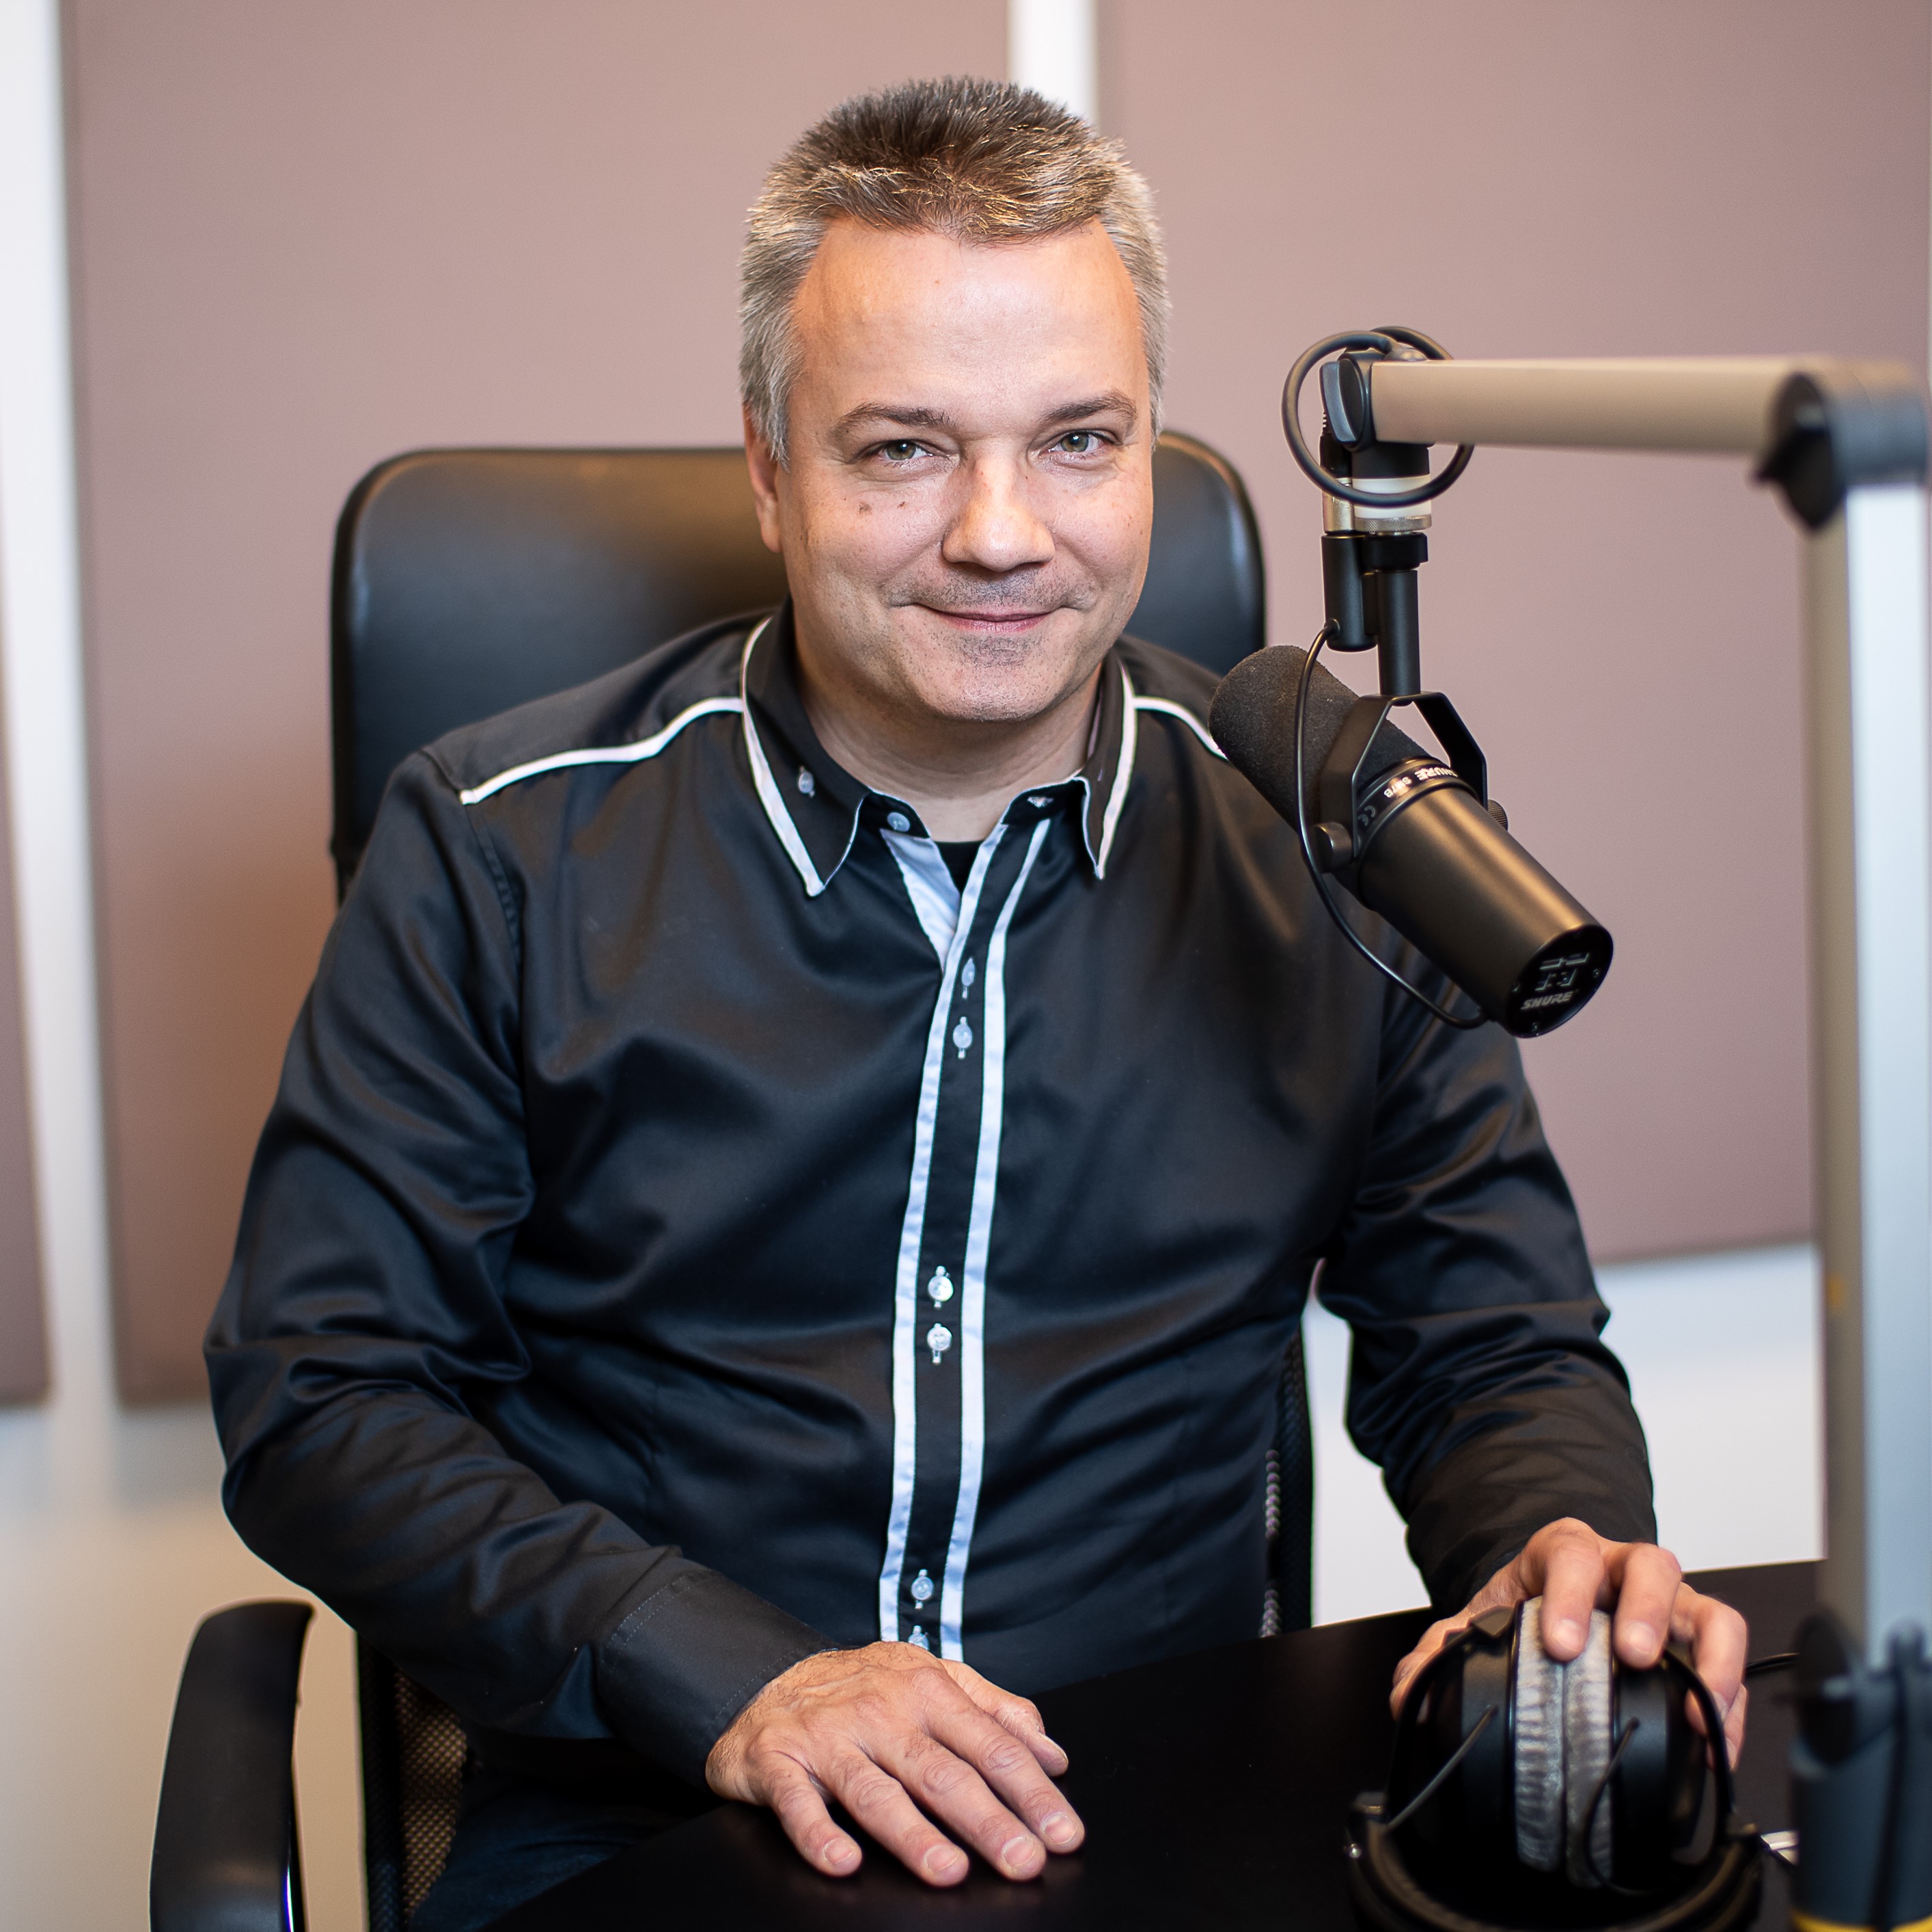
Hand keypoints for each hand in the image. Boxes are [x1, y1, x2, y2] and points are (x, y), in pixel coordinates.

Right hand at [704, 1641, 1084, 1884]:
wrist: (767, 1679)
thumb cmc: (864, 1687)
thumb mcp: (934, 1679)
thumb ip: (996, 1711)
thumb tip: (1053, 1754)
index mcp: (928, 1691)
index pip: (991, 1746)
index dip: (1031, 1791)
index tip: (1062, 1833)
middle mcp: (883, 1712)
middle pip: (942, 1773)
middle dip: (988, 1819)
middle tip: (1025, 1860)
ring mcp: (830, 1738)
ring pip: (877, 1791)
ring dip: (913, 1833)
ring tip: (950, 1870)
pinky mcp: (780, 1762)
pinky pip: (800, 1803)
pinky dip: (819, 1834)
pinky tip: (845, 1862)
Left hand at [1388, 1519, 1749, 1764]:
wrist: (1558, 1603)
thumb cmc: (1529, 1607)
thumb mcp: (1481, 1617)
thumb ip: (1441, 1649)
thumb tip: (1410, 1691)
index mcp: (1566, 1554)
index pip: (1571, 1555)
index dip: (1570, 1595)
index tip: (1561, 1643)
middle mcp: (1625, 1570)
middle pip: (1650, 1566)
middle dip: (1644, 1611)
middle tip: (1633, 1656)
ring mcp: (1668, 1605)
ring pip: (1707, 1608)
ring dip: (1709, 1657)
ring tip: (1698, 1705)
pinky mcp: (1698, 1644)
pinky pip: (1729, 1662)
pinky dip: (1729, 1702)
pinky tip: (1714, 1740)